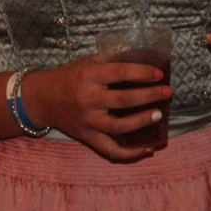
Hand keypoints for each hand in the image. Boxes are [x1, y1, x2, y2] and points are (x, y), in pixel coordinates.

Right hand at [23, 57, 171, 161]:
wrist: (42, 98)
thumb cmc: (68, 76)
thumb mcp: (87, 62)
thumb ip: (112, 60)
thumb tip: (142, 57)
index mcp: (89, 76)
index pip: (121, 73)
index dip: (142, 73)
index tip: (159, 74)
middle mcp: (88, 99)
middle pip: (124, 99)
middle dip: (149, 96)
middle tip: (167, 92)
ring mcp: (87, 121)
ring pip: (119, 126)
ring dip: (142, 122)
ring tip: (159, 115)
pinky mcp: (87, 137)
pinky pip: (109, 150)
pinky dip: (129, 153)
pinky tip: (147, 149)